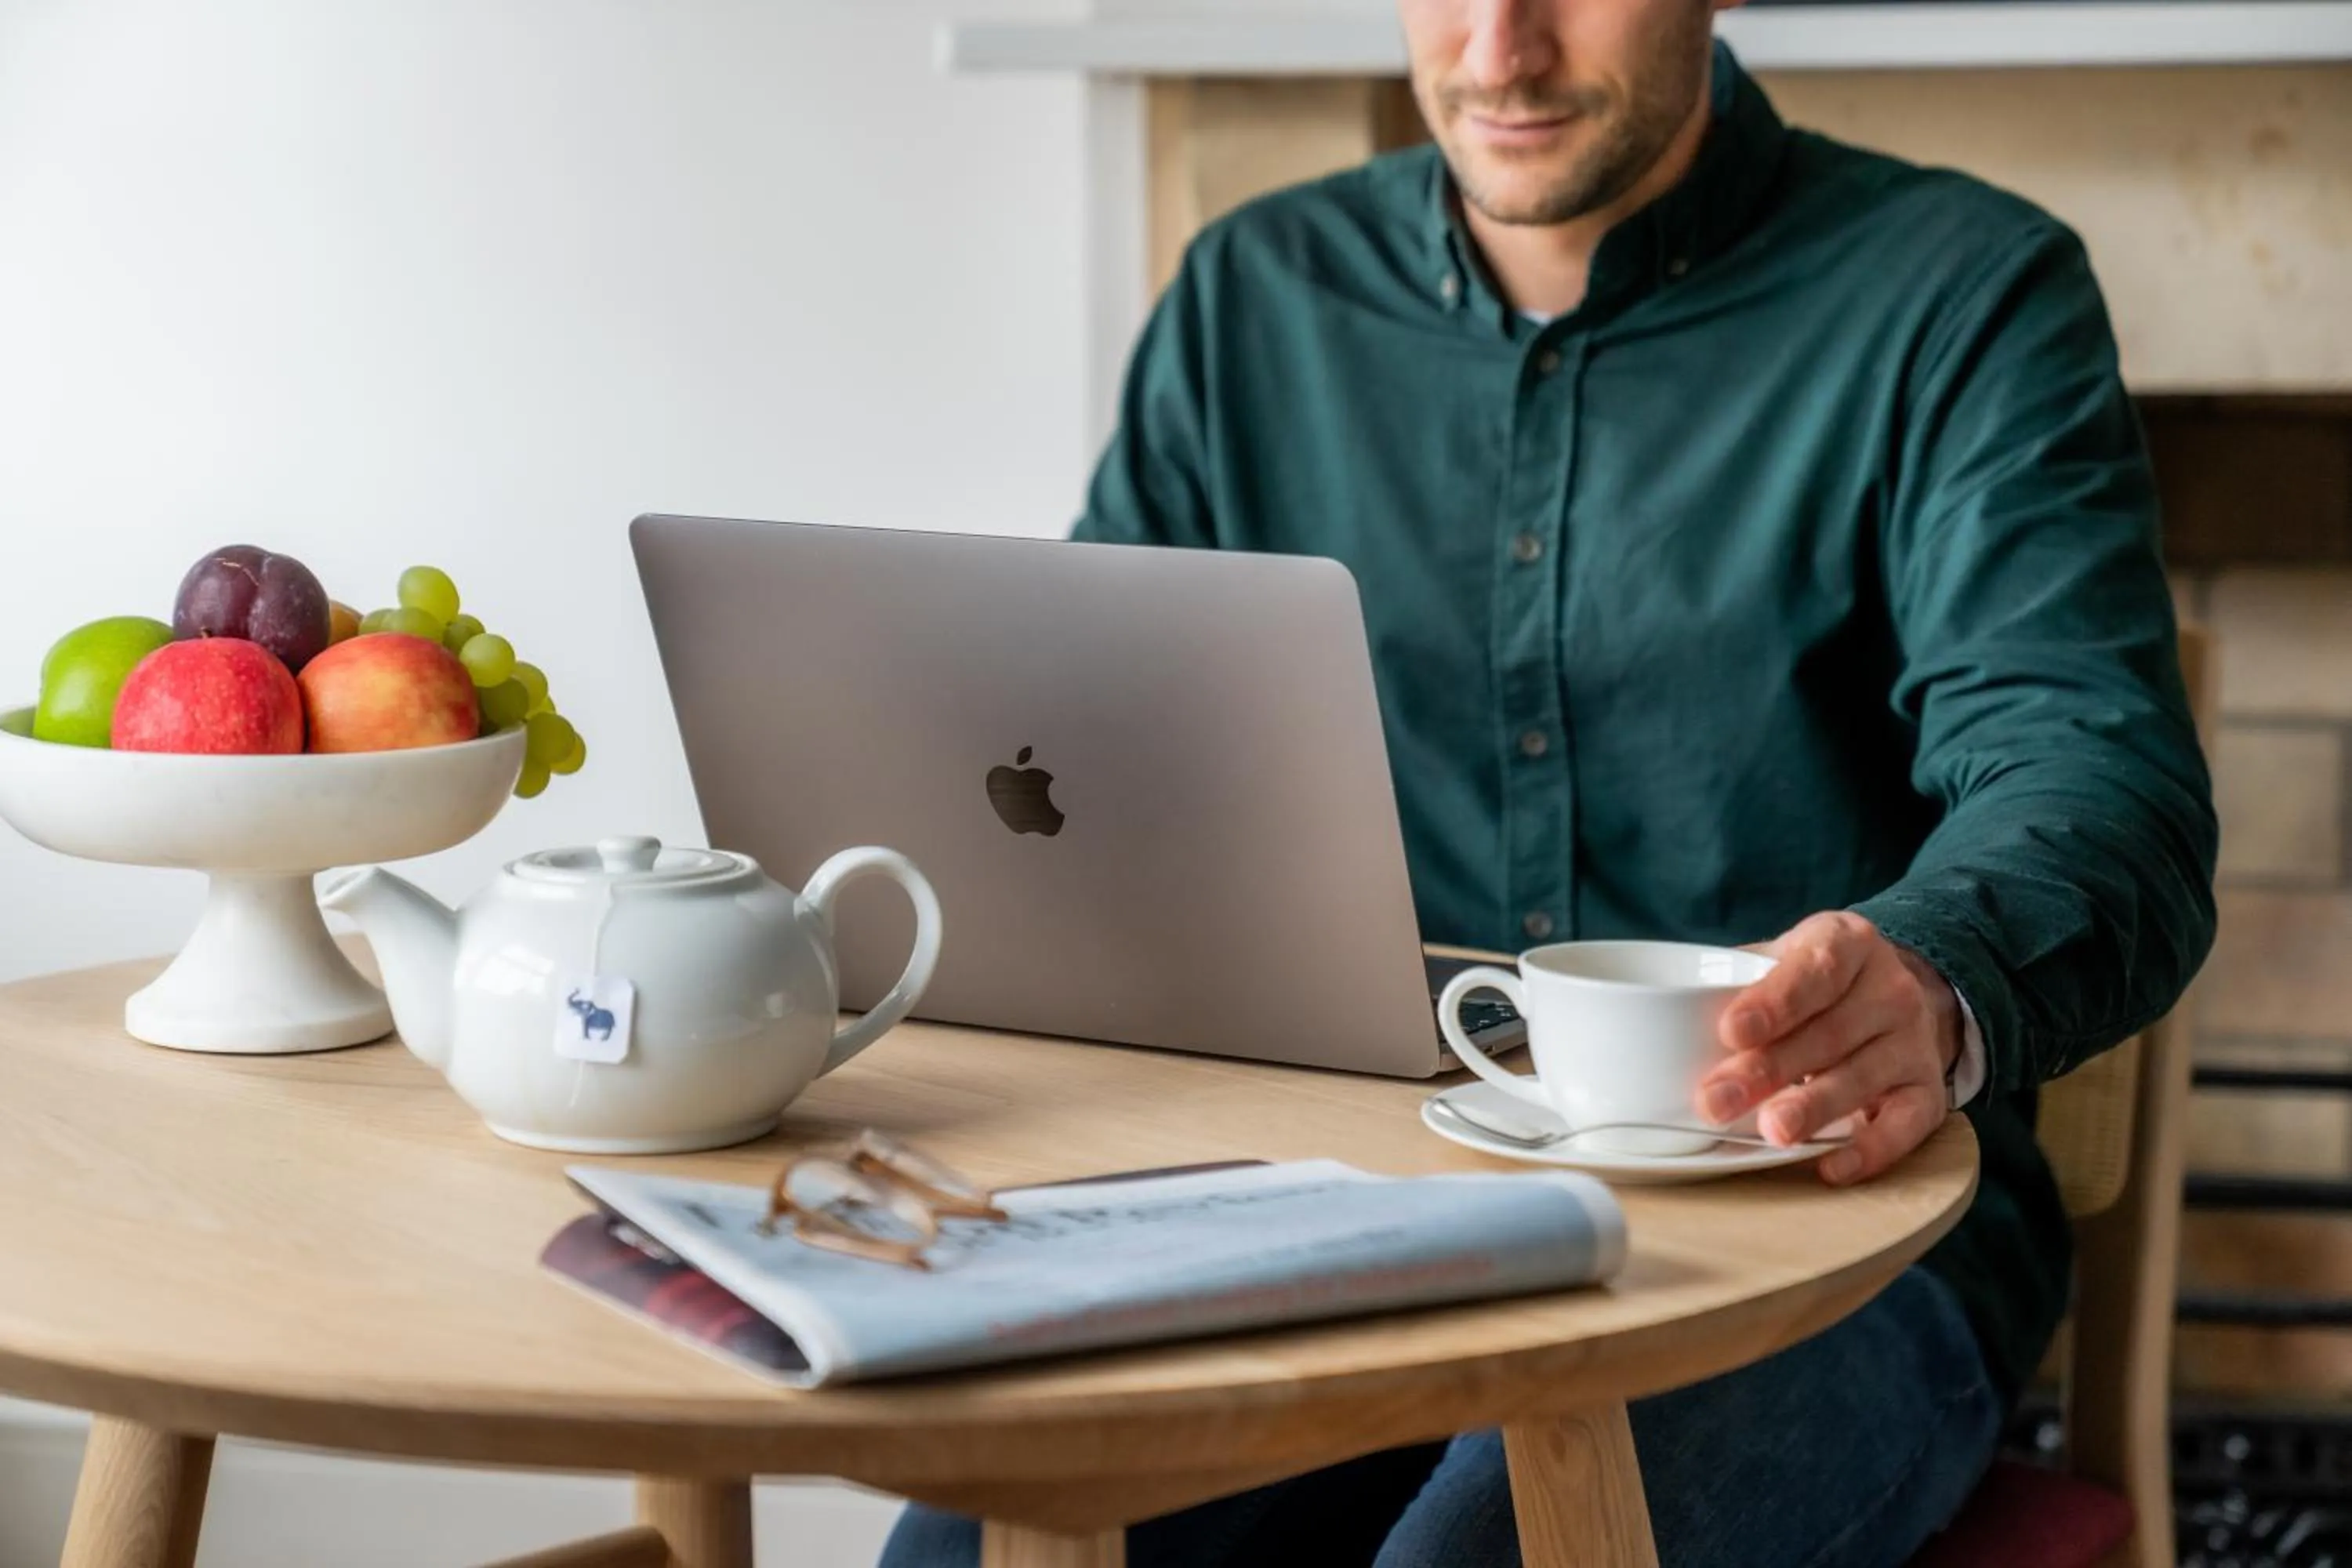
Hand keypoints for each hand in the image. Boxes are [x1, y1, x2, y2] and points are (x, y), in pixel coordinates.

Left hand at [1694, 911, 1961, 1185]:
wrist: (1889, 994)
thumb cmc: (1811, 980)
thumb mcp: (1779, 959)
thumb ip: (1733, 983)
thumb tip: (1662, 1025)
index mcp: (1847, 943)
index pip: (1812, 970)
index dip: (1772, 1003)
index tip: (1729, 1031)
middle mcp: (1889, 989)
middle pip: (1826, 1033)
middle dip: (1767, 1070)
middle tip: (1716, 1102)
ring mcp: (1913, 1041)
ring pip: (1861, 1077)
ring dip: (1812, 1109)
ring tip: (1771, 1133)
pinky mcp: (1926, 1090)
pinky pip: (1906, 1124)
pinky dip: (1872, 1149)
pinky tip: (1832, 1166)